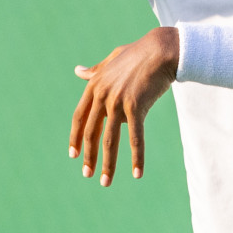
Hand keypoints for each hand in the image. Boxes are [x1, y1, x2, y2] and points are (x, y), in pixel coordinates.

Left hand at [68, 27, 177, 185]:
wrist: (160, 50)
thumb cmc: (137, 55)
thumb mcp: (110, 60)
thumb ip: (95, 70)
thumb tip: (78, 71)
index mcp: (94, 85)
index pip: (79, 117)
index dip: (75, 137)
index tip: (73, 155)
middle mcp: (102, 95)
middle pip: (91, 132)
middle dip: (89, 156)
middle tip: (88, 174)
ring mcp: (118, 101)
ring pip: (110, 139)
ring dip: (108, 163)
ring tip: (105, 181)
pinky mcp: (136, 106)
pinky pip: (135, 137)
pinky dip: (136, 157)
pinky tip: (137, 173)